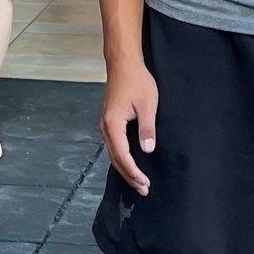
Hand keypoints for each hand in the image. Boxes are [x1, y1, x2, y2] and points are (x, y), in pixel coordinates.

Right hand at [100, 64, 159, 194]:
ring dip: (126, 169)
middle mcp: (106, 127)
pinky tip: (131, 164)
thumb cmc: (137, 81)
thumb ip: (147, 128)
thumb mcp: (147, 104)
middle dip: (129, 176)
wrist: (123, 64)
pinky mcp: (110, 122)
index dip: (134, 171)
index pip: (122, 155)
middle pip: (115, 159)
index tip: (145, 182)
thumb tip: (147, 150)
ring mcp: (106, 125)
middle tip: (143, 189)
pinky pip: (114, 146)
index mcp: (113, 124)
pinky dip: (122, 159)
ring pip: (113, 154)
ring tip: (138, 182)